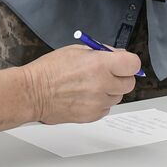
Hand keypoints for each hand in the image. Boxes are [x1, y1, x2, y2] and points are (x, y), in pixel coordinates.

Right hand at [26, 45, 141, 123]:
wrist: (32, 92)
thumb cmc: (49, 70)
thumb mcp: (77, 50)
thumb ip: (102, 52)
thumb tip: (119, 56)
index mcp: (100, 64)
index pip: (133, 64)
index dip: (129, 63)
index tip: (124, 64)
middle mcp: (102, 84)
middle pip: (129, 83)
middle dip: (121, 77)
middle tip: (108, 74)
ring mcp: (97, 102)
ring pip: (118, 97)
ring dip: (110, 91)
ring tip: (91, 86)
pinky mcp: (91, 116)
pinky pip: (106, 109)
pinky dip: (100, 103)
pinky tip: (85, 96)